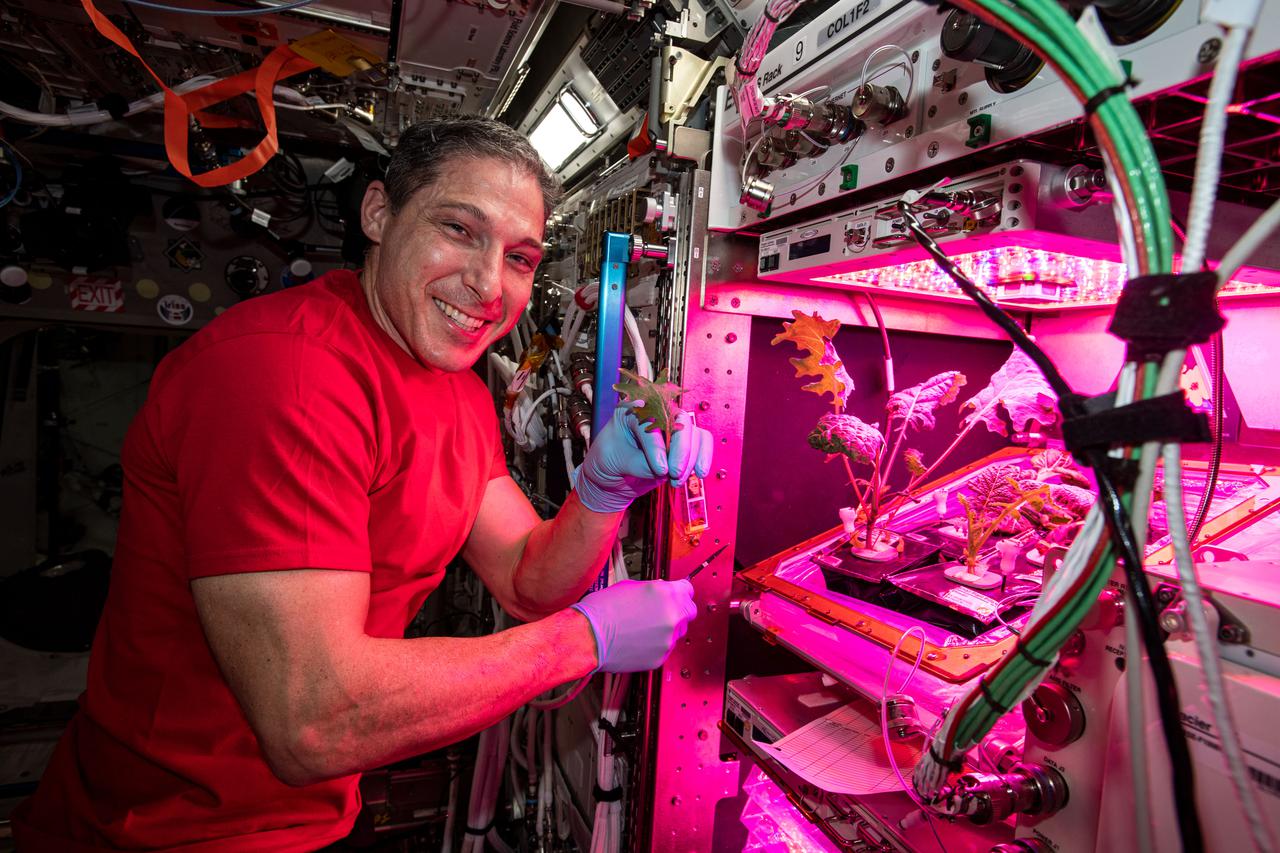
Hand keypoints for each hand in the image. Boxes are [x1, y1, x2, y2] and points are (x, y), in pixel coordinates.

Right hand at [570, 579, 696, 672]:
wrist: (589, 636)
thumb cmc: (602, 609)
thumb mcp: (629, 587)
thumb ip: (653, 589)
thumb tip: (662, 592)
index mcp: (666, 594)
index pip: (688, 590)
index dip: (680, 592)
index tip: (676, 596)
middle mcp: (672, 616)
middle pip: (689, 612)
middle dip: (678, 611)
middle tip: (662, 613)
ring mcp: (668, 639)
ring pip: (677, 633)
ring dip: (666, 629)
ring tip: (642, 629)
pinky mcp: (660, 658)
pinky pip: (664, 649)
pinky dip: (655, 645)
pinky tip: (637, 641)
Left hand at [574, 403, 713, 513]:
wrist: (608, 480)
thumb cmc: (605, 464)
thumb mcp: (613, 461)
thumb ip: (639, 463)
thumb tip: (664, 469)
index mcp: (632, 410)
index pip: (651, 423)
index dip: (657, 447)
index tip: (660, 470)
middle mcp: (654, 414)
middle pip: (679, 421)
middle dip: (681, 449)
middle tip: (675, 473)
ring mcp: (670, 428)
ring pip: (693, 433)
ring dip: (692, 458)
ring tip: (677, 481)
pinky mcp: (681, 443)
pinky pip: (702, 442)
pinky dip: (703, 456)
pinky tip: (699, 473)